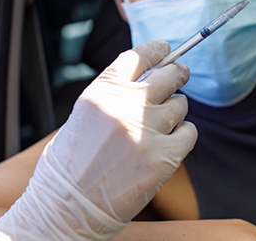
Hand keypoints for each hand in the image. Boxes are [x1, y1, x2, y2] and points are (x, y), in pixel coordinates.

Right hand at [0, 41, 197, 240]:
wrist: (67, 207)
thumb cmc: (70, 164)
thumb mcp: (85, 115)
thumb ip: (115, 94)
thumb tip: (149, 79)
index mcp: (102, 90)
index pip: (138, 56)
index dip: (156, 50)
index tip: (166, 49)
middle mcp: (126, 104)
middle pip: (168, 75)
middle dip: (178, 72)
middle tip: (181, 73)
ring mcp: (146, 130)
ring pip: (180, 104)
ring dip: (176, 110)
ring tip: (163, 123)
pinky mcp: (162, 158)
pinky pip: (189, 133)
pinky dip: (183, 134)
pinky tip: (172, 141)